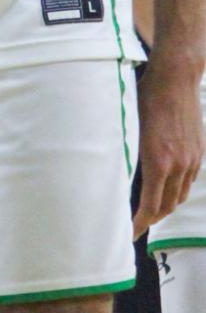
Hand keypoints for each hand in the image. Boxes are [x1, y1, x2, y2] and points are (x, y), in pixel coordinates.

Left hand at [133, 53, 204, 236]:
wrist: (176, 78)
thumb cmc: (146, 99)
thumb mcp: (130, 128)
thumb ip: (130, 156)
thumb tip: (116, 178)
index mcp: (158, 162)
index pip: (150, 207)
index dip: (139, 224)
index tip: (128, 234)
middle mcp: (178, 165)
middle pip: (167, 207)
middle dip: (151, 219)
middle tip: (136, 224)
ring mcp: (192, 159)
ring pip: (180, 195)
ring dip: (165, 206)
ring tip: (150, 210)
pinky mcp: (199, 151)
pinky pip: (189, 180)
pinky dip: (177, 190)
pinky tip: (166, 188)